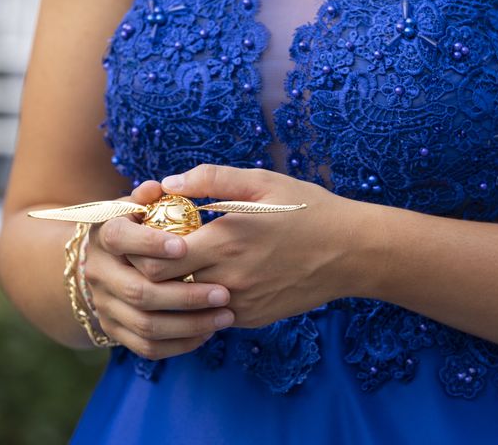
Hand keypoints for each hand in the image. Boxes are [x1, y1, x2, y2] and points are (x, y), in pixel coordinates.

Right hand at [83, 180, 234, 359]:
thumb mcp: (140, 205)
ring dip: (189, 324)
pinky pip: (147, 347)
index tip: (185, 248)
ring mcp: (104, 304)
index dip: (150, 245)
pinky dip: (179, 344)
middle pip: (137, 291)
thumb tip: (161, 187)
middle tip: (223, 293)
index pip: (120, 239)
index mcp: (105, 235)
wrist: (108, 261)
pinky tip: (207, 333)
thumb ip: (151, 196)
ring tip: (225, 315)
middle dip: (184, 295)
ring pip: (146, 325)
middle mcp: (98, 272)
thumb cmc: (138, 226)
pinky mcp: (114, 330)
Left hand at [128, 165, 375, 327]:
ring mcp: (240, 304)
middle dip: (154, 269)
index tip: (152, 231)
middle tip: (163, 249)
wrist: (353, 252)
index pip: (155, 261)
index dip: (144, 248)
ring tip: (190, 261)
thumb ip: (211, 178)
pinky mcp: (252, 318)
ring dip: (179, 285)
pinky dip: (205, 298)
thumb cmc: (308, 210)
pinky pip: (213, 313)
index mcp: (224, 241)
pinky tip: (219, 276)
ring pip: (186, 303)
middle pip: (163, 288)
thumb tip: (169, 182)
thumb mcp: (262, 182)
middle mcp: (227, 279)